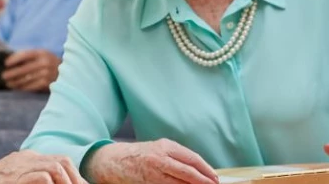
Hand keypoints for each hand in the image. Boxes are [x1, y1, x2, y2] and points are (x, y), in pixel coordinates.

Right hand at [0, 150, 86, 183]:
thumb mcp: (14, 179)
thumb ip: (32, 179)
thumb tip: (52, 180)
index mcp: (26, 159)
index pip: (59, 161)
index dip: (74, 176)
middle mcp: (24, 159)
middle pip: (61, 161)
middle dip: (76, 179)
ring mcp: (18, 167)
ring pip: (55, 167)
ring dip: (67, 182)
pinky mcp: (12, 178)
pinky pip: (41, 178)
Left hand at [2, 49, 60, 91]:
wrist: (68, 72)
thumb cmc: (49, 62)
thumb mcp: (42, 55)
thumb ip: (29, 57)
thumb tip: (10, 62)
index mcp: (42, 53)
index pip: (25, 55)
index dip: (14, 59)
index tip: (6, 63)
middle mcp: (45, 62)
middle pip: (24, 69)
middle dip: (12, 73)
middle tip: (4, 76)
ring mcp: (46, 73)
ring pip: (27, 79)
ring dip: (16, 82)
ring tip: (8, 84)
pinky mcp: (47, 83)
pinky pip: (32, 86)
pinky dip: (23, 88)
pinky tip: (17, 88)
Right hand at [87, 140, 217, 183]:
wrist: (113, 162)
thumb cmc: (139, 155)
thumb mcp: (159, 149)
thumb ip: (178, 157)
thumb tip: (200, 170)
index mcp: (165, 147)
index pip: (192, 159)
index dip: (207, 170)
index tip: (214, 178)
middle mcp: (160, 159)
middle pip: (188, 173)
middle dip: (204, 182)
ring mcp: (153, 174)